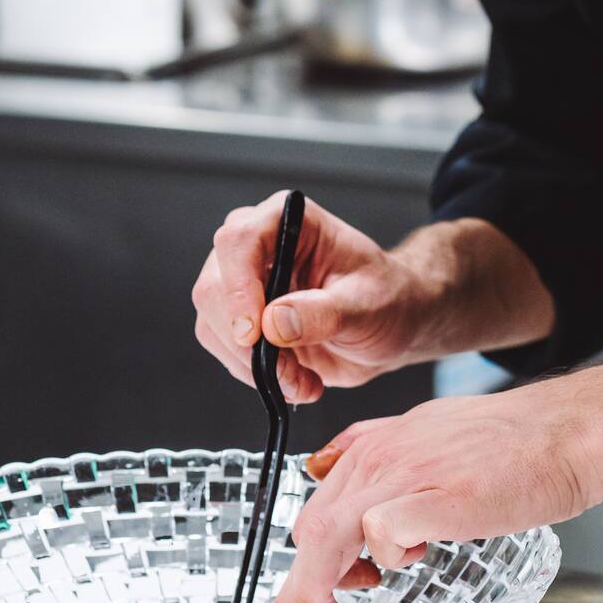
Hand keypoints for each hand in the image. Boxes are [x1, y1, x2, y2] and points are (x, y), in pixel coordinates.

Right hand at [192, 192, 434, 403]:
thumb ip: (324, 313)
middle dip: (247, 343)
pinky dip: (257, 376)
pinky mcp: (240, 319)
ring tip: (302, 381)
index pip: (239, 242)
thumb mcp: (368, 307)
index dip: (238, 288)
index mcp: (288, 220)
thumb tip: (274, 323)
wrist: (389, 325)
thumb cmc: (386, 299)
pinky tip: (296, 380)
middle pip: (214, 288)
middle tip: (288, 373)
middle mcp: (256, 246)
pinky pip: (225, 350)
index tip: (254, 333)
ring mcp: (242, 283)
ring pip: (214, 326)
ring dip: (254, 366)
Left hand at [261, 369, 602, 602]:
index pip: (316, 508)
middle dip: (297, 588)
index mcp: (377, 445)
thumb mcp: (429, 432)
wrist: (568, 432)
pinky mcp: (432, 498)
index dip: (301, 562)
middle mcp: (380, 457)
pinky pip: (380, 533)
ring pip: (329, 535)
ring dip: (318, 588)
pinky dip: (385, 557)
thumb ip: (379, 451)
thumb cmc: (517, 444)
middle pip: (312, 528)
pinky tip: (415, 560)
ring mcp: (403, 474)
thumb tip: (331, 469)